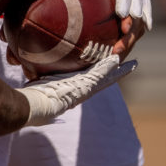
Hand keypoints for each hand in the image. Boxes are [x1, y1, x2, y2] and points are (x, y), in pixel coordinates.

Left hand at [18, 55, 136, 125]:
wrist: (32, 107)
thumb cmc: (32, 97)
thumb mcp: (40, 81)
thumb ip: (44, 72)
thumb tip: (34, 61)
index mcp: (74, 90)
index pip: (92, 79)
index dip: (103, 73)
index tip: (111, 67)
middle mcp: (82, 91)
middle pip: (105, 79)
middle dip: (118, 72)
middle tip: (132, 65)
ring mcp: (84, 90)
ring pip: (106, 77)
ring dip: (119, 69)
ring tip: (133, 63)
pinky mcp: (83, 88)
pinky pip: (99, 75)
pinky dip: (109, 68)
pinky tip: (117, 59)